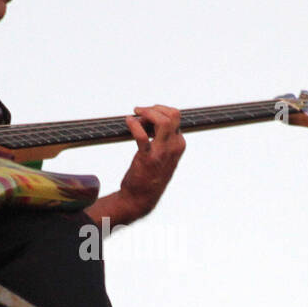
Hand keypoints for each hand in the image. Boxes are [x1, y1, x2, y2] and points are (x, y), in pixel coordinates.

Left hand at [113, 105, 185, 222]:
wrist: (141, 198)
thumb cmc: (149, 175)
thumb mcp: (163, 155)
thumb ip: (161, 138)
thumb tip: (146, 119)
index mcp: (179, 144)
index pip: (175, 117)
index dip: (159, 111)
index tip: (146, 115)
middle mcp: (174, 147)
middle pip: (173, 115)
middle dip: (154, 108)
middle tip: (140, 112)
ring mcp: (162, 153)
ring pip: (163, 121)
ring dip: (147, 113)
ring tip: (135, 115)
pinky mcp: (147, 158)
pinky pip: (141, 135)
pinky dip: (133, 124)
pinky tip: (128, 122)